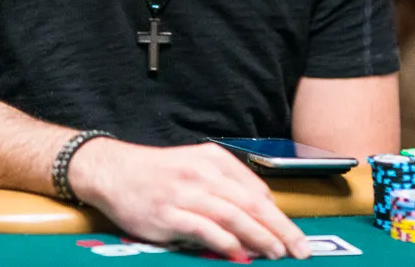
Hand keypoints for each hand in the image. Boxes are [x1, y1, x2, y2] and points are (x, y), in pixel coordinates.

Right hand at [69, 140, 309, 260]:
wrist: (114, 172)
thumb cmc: (158, 173)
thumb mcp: (196, 165)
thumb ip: (227, 184)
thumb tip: (261, 211)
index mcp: (213, 160)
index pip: (256, 189)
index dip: (279, 215)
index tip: (294, 234)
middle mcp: (203, 173)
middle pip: (252, 204)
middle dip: (280, 228)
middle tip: (300, 248)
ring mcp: (185, 194)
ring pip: (234, 216)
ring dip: (260, 237)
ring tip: (277, 253)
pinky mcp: (169, 215)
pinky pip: (205, 229)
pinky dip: (226, 243)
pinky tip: (241, 254)